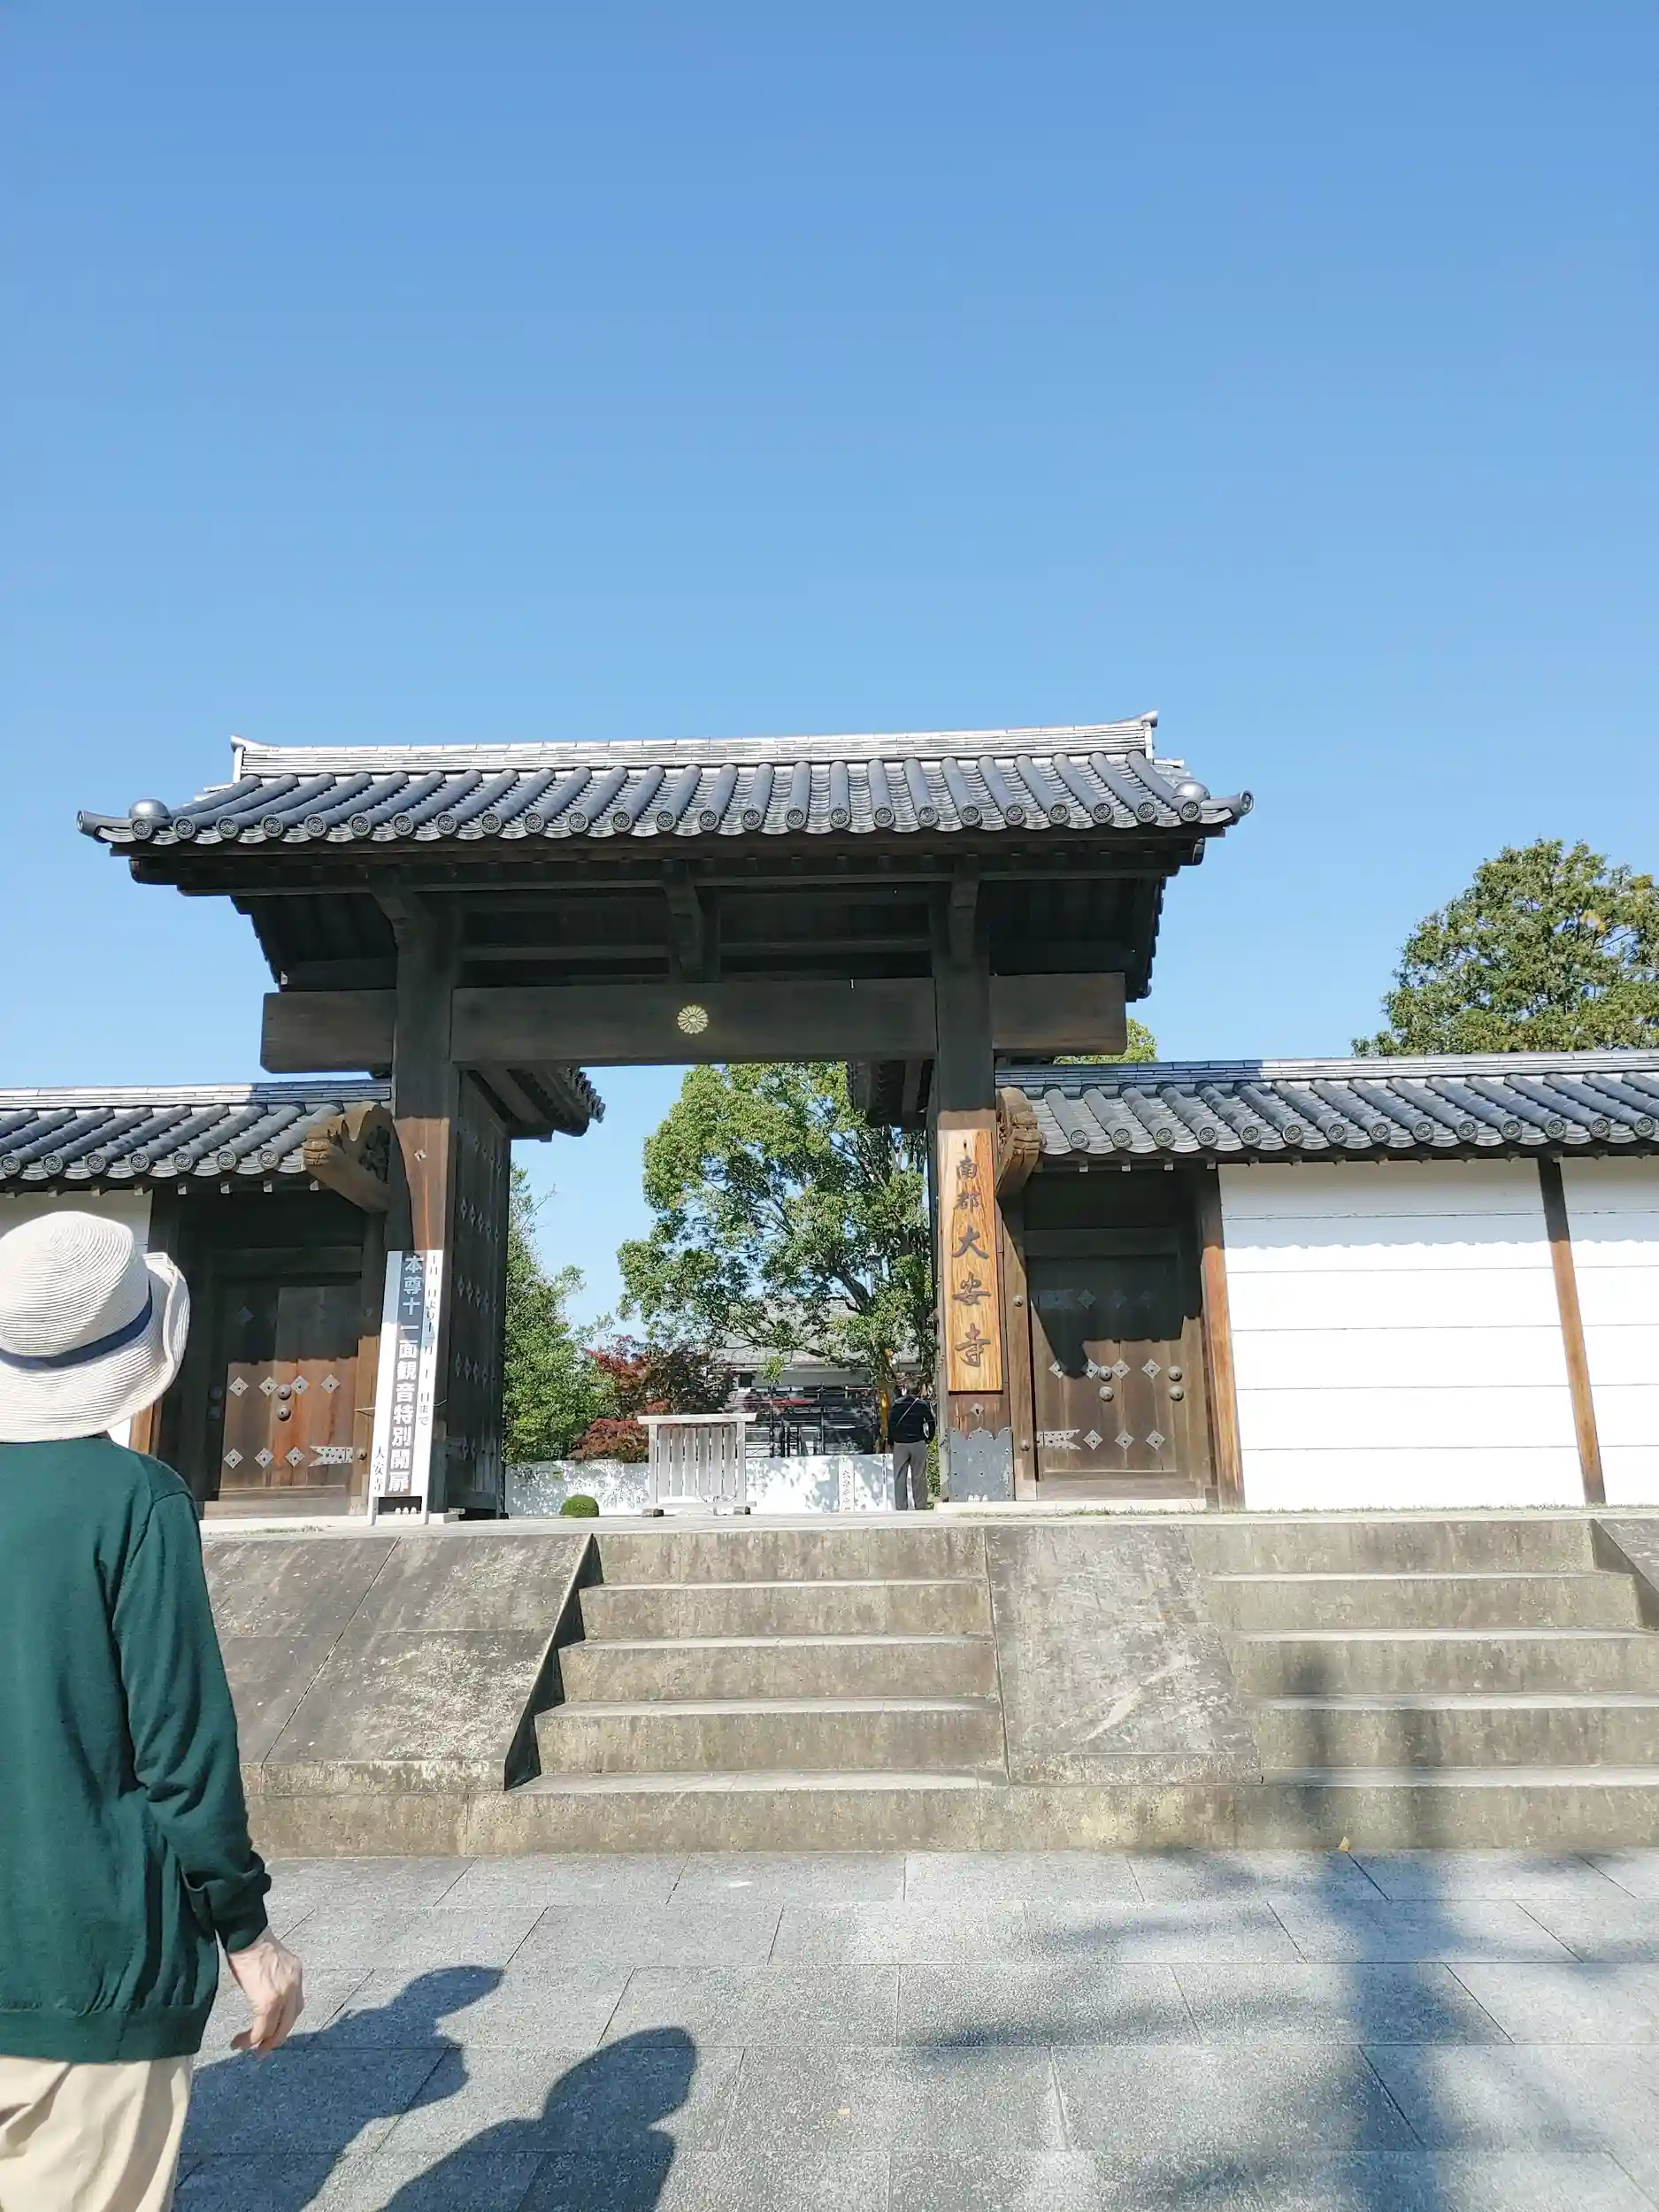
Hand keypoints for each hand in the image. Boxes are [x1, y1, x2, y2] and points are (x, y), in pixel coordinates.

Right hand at [227, 1933, 304, 2055]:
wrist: (246, 1933)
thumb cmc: (251, 1943)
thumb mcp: (271, 1961)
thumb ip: (274, 1978)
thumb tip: (263, 1991)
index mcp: (296, 1973)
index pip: (296, 2005)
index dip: (284, 2021)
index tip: (272, 2030)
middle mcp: (294, 1985)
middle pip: (289, 2021)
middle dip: (276, 2038)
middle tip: (263, 2049)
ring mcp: (282, 1994)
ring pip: (275, 2029)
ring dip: (262, 2042)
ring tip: (249, 2049)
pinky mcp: (267, 2001)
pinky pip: (261, 2028)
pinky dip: (251, 2039)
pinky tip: (240, 2043)